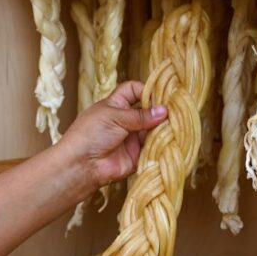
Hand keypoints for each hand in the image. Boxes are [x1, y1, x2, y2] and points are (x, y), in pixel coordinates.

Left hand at [56, 80, 167, 194]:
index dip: (146, 90)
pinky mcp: (137, 154)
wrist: (81, 165)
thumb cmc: (90, 134)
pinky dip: (161, 144)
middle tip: (174, 112)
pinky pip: (153, 147)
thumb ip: (140, 115)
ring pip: (153, 129)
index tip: (160, 94)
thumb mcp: (114, 117)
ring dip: (163, 127)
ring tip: (175, 126)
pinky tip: (171, 140)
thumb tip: (164, 110)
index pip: (134, 90)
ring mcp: (132, 137)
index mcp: (116, 105)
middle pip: (148, 110)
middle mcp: (126, 120)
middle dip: (160, 110)